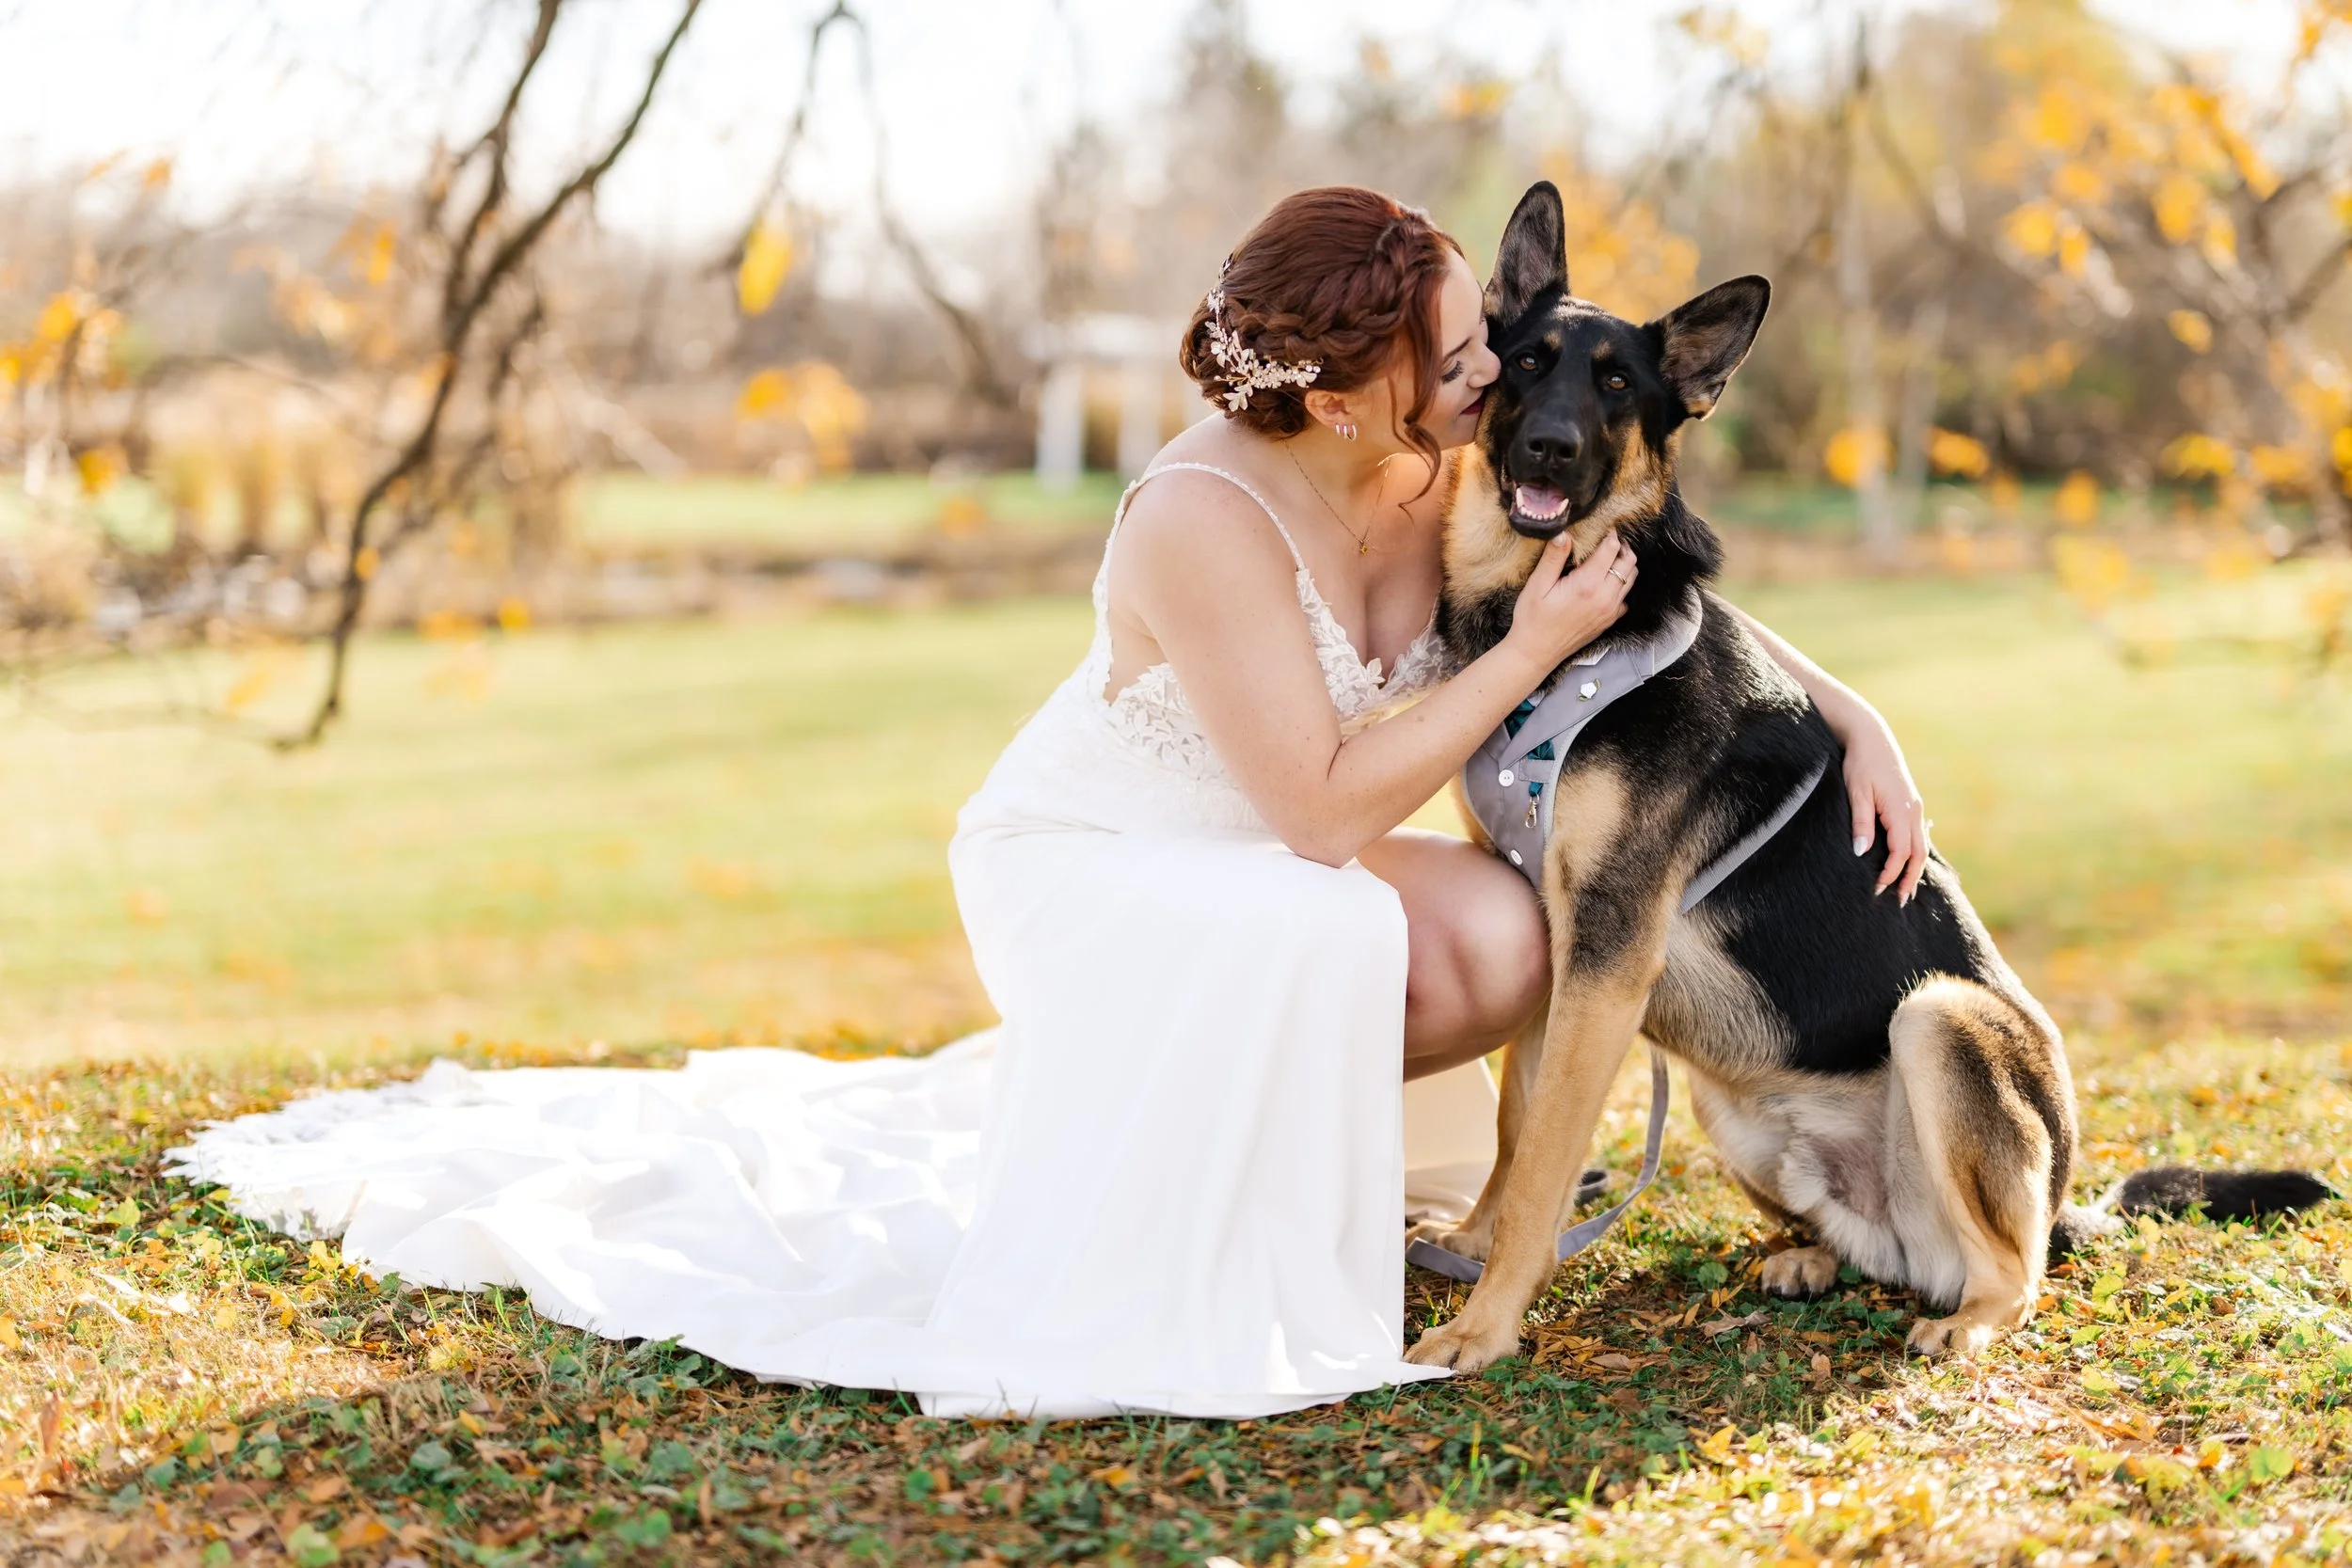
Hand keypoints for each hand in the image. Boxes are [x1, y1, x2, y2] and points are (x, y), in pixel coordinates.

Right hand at [1504, 531, 1635, 671]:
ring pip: (1631, 579)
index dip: (1609, 535)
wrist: (1536, 653)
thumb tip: (1563, 533)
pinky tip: (1604, 583)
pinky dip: (1621, 585)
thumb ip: (1553, 558)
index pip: (1611, 550)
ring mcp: (1610, 611)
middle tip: (1607, 541)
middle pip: (1629, 562)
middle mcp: (1604, 598)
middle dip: (1621, 547)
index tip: (1603, 528)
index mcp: (1587, 585)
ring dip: (1623, 565)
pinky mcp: (1609, 620)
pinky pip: (1625, 597)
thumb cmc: (1533, 619)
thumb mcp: (1537, 585)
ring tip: (1608, 558)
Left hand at [1841, 716, 1928, 902]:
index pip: (1900, 852)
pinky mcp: (1910, 803)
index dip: (1890, 874)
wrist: (1871, 737)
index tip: (1876, 889)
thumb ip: (1860, 823)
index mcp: (1901, 810)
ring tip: (1906, 888)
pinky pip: (1917, 833)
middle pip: (1917, 853)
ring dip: (1914, 867)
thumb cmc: (1859, 764)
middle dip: (1910, 878)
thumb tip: (1862, 853)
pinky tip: (1908, 861)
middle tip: (1900, 901)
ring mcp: (1914, 806)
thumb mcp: (1856, 793)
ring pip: (1920, 844)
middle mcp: (1913, 810)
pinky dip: (1914, 852)